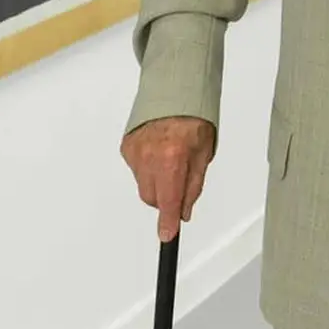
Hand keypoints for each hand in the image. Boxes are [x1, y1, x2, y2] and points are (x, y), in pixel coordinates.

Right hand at [121, 115, 216, 241]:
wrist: (174, 92)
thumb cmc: (192, 120)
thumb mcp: (203, 155)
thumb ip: (193, 187)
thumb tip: (184, 212)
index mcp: (173, 158)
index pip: (169, 200)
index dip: (168, 222)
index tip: (166, 237)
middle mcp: (150, 156)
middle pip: (152, 198)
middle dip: (165, 199)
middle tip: (178, 184)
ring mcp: (135, 152)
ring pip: (143, 186)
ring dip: (156, 183)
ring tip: (169, 161)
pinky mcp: (126, 147)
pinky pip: (136, 171)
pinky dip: (146, 169)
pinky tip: (157, 153)